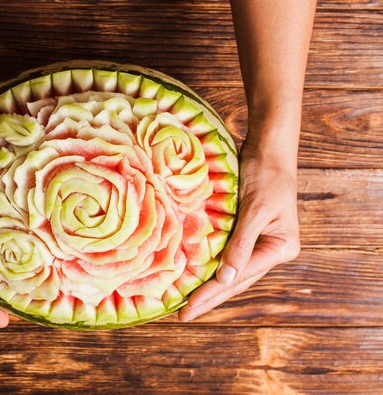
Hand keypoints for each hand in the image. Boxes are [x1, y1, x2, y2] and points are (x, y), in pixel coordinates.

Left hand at [178, 142, 300, 321]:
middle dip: (209, 298)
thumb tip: (225, 278)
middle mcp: (271, 251)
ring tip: (186, 303)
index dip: (212, 292)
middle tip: (183, 316)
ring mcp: (259, 244)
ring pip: (230, 272)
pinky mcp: (246, 233)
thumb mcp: (255, 210)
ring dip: (209, 287)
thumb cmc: (265, 175)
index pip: (239, 276)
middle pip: (235, 280)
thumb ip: (241, 245)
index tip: (189, 307)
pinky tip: (195, 277)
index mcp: (281, 248)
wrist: (269, 150)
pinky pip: (226, 256)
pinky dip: (211, 267)